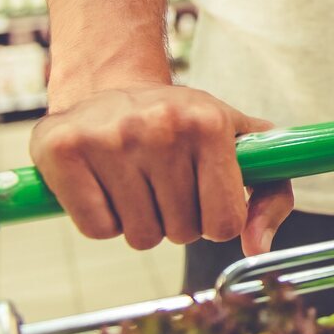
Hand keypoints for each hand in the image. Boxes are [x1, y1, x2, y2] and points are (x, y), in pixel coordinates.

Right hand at [31, 84, 292, 254]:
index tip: (206, 199)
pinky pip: (97, 230)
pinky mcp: (63, 149)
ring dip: (141, 223)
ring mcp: (109, 136)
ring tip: (137, 183)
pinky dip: (104, 221)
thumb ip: (270, 195)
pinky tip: (107, 186)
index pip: (225, 222)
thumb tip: (257, 248)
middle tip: (165, 185)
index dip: (216, 223)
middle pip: (181, 233)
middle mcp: (161, 126)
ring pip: (138, 236)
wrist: (110, 85)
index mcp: (209, 123)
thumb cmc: (183, 125)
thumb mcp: (240, 144)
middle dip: (178, 221)